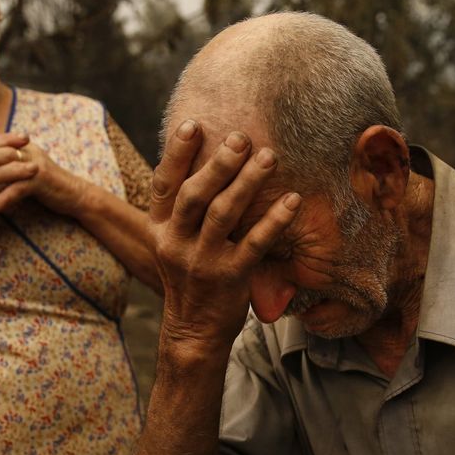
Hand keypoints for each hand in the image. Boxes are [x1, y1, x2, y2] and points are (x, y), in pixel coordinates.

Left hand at [0, 132, 80, 213]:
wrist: (72, 195)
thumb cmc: (44, 185)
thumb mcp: (21, 171)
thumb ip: (2, 166)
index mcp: (19, 146)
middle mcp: (26, 150)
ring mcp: (35, 163)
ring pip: (6, 163)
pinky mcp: (42, 180)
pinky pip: (20, 187)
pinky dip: (4, 197)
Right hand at [150, 120, 300, 358]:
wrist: (193, 330)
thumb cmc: (192, 275)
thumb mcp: (175, 242)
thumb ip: (186, 209)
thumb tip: (209, 161)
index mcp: (161, 229)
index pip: (163, 186)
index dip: (177, 155)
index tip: (193, 125)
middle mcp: (176, 243)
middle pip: (195, 195)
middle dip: (218, 163)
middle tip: (240, 137)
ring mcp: (202, 262)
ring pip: (222, 215)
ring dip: (247, 183)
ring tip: (269, 156)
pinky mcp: (230, 278)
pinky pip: (254, 244)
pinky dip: (274, 221)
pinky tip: (292, 200)